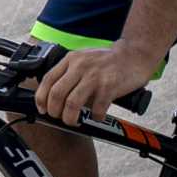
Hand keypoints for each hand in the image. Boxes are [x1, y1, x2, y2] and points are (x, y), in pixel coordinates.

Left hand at [34, 41, 158, 123]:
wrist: (135, 55)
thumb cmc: (107, 61)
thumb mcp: (83, 59)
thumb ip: (69, 73)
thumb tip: (53, 97)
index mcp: (71, 60)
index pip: (48, 80)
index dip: (41, 97)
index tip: (43, 109)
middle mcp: (80, 66)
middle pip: (57, 94)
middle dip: (54, 111)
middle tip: (59, 117)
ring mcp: (95, 76)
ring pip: (72, 103)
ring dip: (70, 118)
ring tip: (73, 121)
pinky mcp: (109, 86)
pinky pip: (96, 108)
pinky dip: (95, 117)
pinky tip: (97, 116)